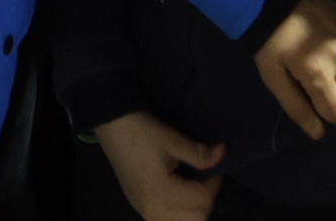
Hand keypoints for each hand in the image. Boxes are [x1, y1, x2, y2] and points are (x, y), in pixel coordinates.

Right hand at [94, 111, 224, 220]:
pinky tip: (180, 193)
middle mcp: (153, 210)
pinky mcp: (140, 208)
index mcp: (162, 194)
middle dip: (206, 198)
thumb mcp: (173, 139)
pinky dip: (179, 212)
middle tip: (204, 175)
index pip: (203, 201)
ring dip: (194, 208)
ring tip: (193, 184)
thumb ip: (200, 154)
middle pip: (196, 219)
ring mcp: (144, 212)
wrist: (111, 125)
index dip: (214, 182)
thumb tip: (223, 154)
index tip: (213, 163)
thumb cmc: (142, 130)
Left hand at [252, 0, 335, 138]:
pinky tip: (318, 42)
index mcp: (320, 75)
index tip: (308, 101)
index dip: (323, 113)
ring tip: (312, 60)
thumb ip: (297, 107)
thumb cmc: (268, 41)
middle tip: (308, 81)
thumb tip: (319, 133)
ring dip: (334, 72)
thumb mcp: (274, 78)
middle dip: (330, 94)